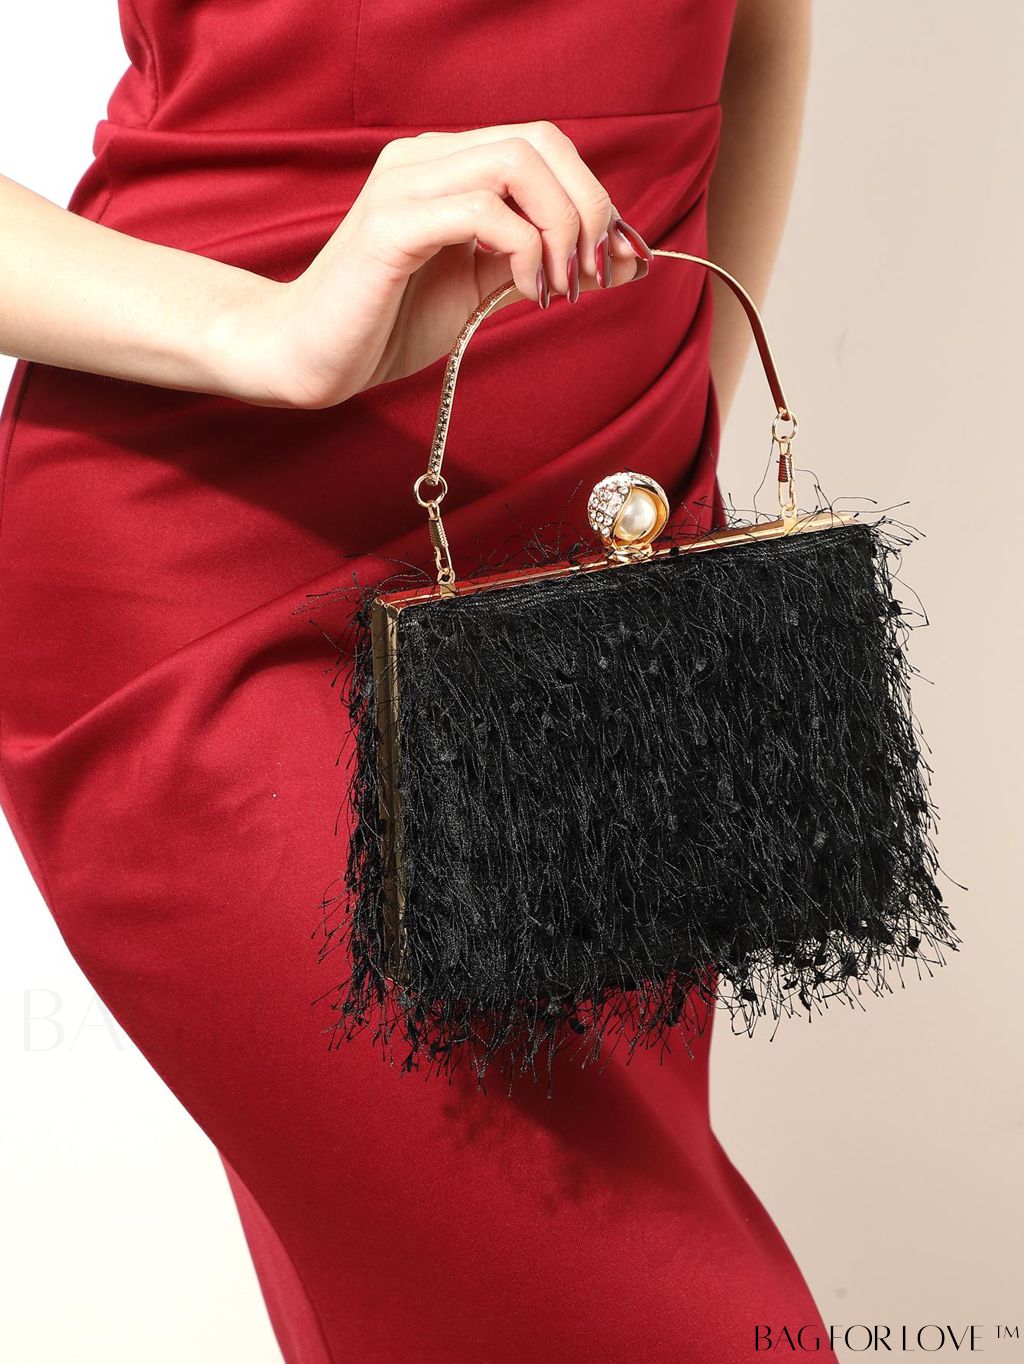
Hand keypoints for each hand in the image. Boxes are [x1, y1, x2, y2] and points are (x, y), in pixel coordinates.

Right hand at [246, 121, 652, 408]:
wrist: (309, 357)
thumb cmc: (389, 324)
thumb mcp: (483, 290)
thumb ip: (545, 265)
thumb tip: (627, 261)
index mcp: (445, 165)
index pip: (543, 145)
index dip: (596, 195)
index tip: (621, 259)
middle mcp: (424, 158)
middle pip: (539, 141)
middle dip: (589, 207)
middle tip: (596, 272)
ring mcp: (404, 185)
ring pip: (515, 163)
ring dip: (560, 228)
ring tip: (559, 288)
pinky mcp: (390, 227)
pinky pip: (480, 211)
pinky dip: (523, 250)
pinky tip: (527, 293)